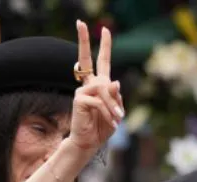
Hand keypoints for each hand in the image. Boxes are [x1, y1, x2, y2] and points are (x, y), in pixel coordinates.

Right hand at [67, 21, 122, 151]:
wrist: (89, 143)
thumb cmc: (102, 128)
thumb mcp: (116, 111)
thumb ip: (116, 97)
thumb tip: (114, 82)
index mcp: (99, 85)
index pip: (101, 62)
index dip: (104, 46)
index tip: (105, 30)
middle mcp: (88, 84)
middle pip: (85, 59)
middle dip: (82, 41)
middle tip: (80, 23)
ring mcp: (82, 90)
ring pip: (103, 89)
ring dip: (113, 106)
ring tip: (117, 120)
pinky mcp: (79, 98)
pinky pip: (99, 101)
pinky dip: (107, 112)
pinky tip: (110, 121)